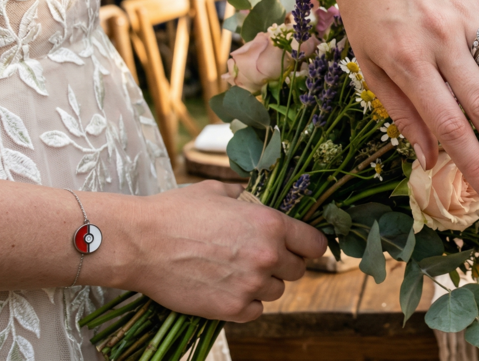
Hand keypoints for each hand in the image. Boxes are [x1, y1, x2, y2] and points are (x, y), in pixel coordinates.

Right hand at [124, 181, 326, 321]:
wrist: (140, 243)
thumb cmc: (176, 212)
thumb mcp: (219, 192)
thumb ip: (247, 198)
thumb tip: (256, 198)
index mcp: (270, 224)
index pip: (315, 244)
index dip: (308, 245)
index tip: (300, 246)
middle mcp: (267, 256)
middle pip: (298, 270)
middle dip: (284, 263)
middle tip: (260, 258)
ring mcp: (250, 285)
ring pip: (277, 291)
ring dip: (264, 283)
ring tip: (237, 271)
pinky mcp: (232, 309)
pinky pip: (256, 311)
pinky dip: (246, 303)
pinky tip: (228, 287)